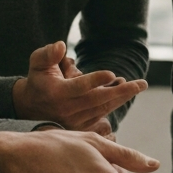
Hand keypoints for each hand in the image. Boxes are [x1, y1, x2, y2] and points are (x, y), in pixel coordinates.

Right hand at [11, 42, 145, 130]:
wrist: (30, 106)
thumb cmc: (38, 79)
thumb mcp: (37, 62)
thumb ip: (48, 54)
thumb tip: (61, 45)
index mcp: (57, 92)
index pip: (79, 87)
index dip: (95, 80)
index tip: (112, 73)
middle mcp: (67, 109)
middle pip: (98, 100)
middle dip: (121, 91)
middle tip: (142, 83)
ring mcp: (74, 120)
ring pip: (103, 108)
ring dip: (121, 97)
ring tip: (137, 86)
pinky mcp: (80, 126)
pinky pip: (101, 116)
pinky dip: (113, 105)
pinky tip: (124, 94)